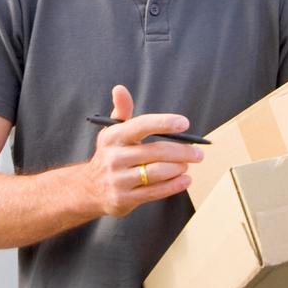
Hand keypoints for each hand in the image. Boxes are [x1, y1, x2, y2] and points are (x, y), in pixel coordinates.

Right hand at [86, 84, 200, 216]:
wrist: (89, 188)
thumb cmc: (110, 155)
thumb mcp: (112, 132)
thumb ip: (122, 110)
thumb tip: (119, 88)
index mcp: (114, 137)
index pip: (141, 125)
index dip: (164, 123)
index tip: (184, 123)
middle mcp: (115, 157)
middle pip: (156, 151)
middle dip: (182, 151)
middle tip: (197, 152)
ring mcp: (119, 179)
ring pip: (158, 172)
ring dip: (178, 168)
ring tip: (187, 165)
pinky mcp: (125, 198)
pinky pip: (155, 192)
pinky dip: (174, 185)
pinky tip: (185, 179)